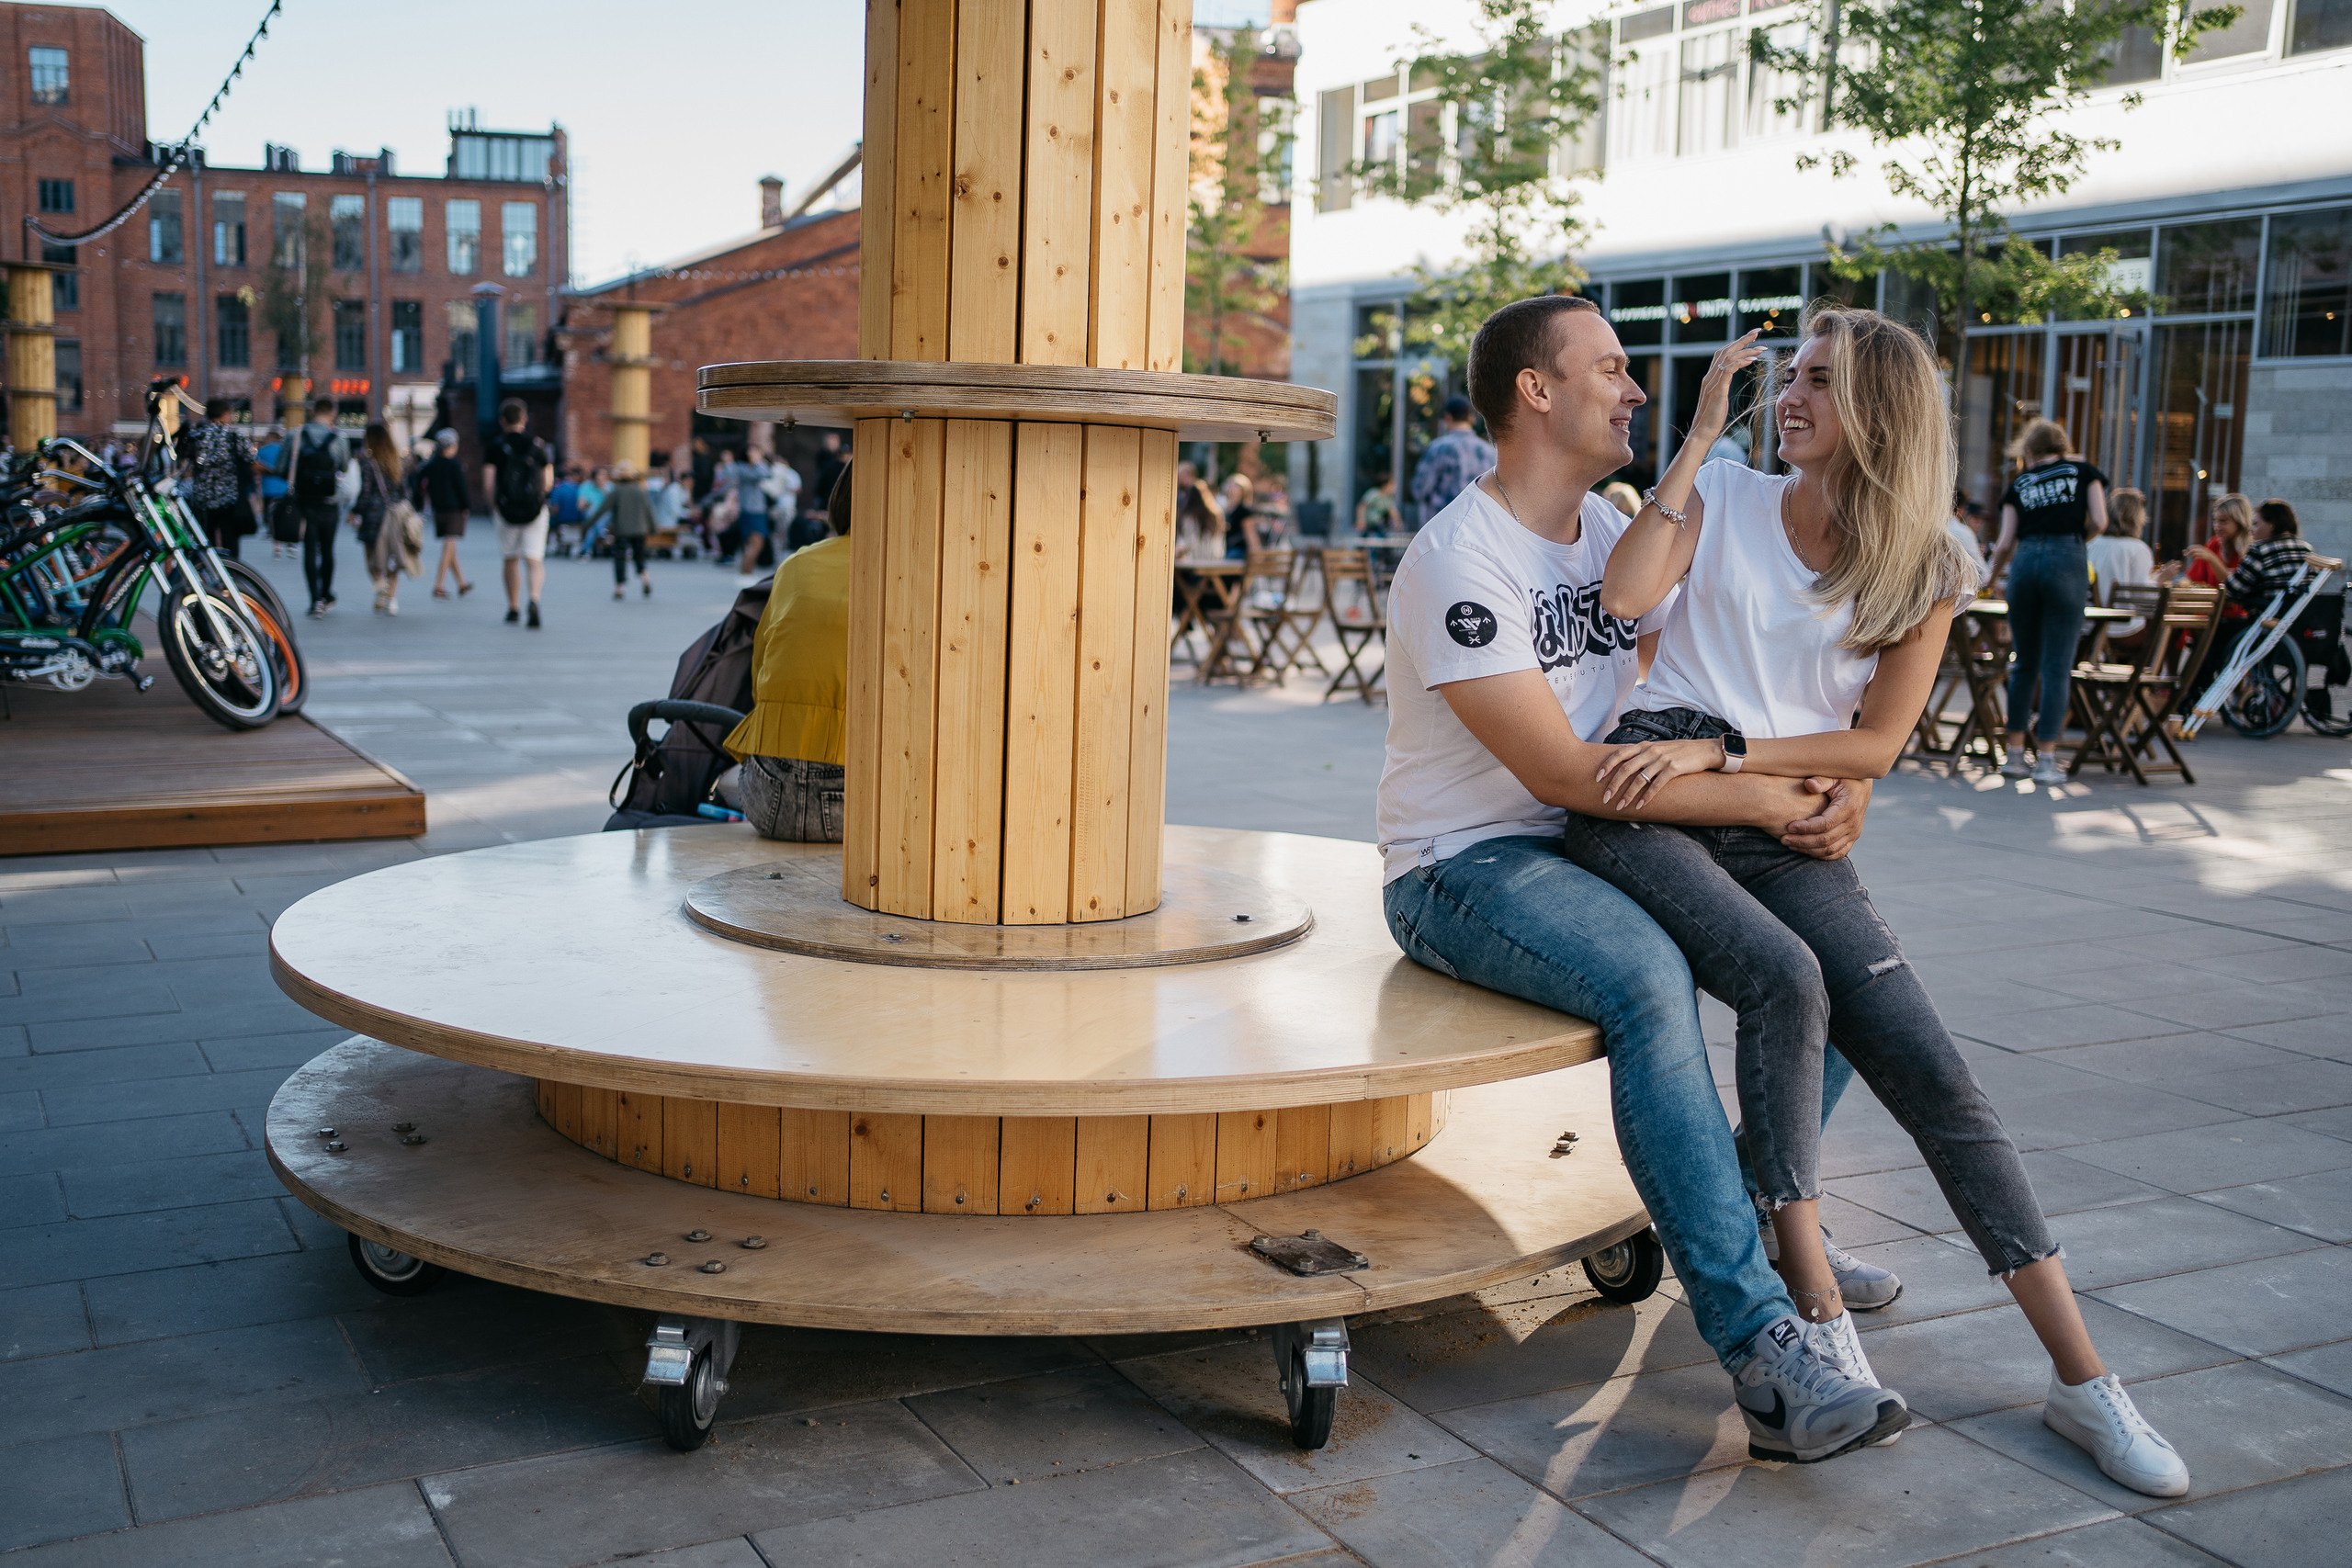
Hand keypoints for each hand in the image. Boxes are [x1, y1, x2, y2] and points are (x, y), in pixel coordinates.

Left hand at [1597, 737, 1725, 811]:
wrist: (1704, 750)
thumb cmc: (1679, 752)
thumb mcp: (1658, 749)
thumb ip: (1642, 755)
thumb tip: (1624, 765)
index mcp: (1644, 746)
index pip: (1619, 754)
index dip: (1606, 765)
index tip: (1596, 778)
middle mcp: (1651, 751)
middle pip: (1625, 769)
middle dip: (1613, 785)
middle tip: (1605, 799)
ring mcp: (1662, 759)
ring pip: (1639, 779)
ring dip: (1628, 795)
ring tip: (1621, 807)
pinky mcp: (1674, 768)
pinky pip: (1656, 785)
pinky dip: (1647, 797)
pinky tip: (1641, 806)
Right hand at [1690, 329, 1766, 445]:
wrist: (1702, 432)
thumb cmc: (1712, 418)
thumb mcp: (1719, 397)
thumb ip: (1723, 384)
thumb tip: (1730, 375)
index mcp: (1710, 377)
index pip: (1723, 353)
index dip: (1737, 343)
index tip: (1751, 336)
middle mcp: (1710, 376)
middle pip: (1726, 350)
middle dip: (1742, 339)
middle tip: (1757, 331)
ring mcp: (1712, 382)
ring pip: (1729, 358)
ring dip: (1746, 350)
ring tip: (1761, 347)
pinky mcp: (1717, 390)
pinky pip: (1728, 370)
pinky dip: (1740, 362)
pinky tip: (1752, 360)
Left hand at [1782, 776, 1871, 859]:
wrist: (1862, 786)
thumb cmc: (1843, 778)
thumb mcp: (1834, 775)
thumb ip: (1821, 780)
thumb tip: (1809, 785)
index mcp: (1848, 808)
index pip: (1825, 824)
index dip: (1806, 828)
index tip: (1789, 826)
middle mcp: (1853, 824)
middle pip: (1826, 840)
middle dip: (1803, 841)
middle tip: (1784, 839)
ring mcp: (1854, 833)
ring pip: (1830, 850)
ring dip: (1808, 850)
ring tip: (1790, 844)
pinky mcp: (1852, 838)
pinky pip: (1837, 853)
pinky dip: (1820, 855)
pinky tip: (1803, 849)